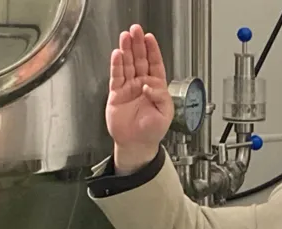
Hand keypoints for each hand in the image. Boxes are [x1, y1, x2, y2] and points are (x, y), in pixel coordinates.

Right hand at [106, 24, 174, 174]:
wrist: (137, 144)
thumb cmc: (152, 131)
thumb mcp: (165, 114)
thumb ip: (160, 97)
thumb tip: (149, 86)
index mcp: (156, 87)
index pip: (155, 64)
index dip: (153, 51)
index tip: (150, 38)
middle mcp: (142, 85)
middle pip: (140, 60)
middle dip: (138, 44)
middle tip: (135, 30)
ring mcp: (129, 88)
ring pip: (127, 65)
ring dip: (126, 50)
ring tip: (125, 37)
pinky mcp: (117, 94)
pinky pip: (116, 77)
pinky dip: (116, 65)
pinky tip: (116, 55)